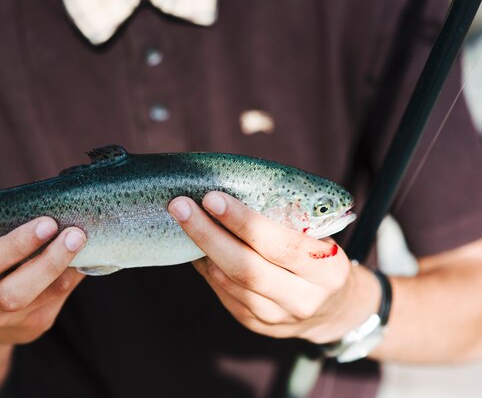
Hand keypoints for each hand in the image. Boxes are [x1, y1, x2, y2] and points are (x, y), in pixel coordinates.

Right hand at [0, 217, 85, 350]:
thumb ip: (2, 229)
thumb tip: (55, 208)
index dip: (16, 245)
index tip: (48, 224)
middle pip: (10, 292)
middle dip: (47, 262)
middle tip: (74, 235)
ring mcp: (0, 320)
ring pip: (38, 299)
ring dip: (65, 270)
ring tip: (83, 244)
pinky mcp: (28, 327)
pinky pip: (55, 302)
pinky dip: (72, 279)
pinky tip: (84, 261)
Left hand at [168, 192, 380, 343]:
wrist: (336, 310)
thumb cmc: (322, 258)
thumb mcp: (321, 237)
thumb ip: (285, 220)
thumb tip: (229, 193)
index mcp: (327, 269)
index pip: (280, 245)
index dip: (244, 222)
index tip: (212, 198)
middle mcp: (303, 298)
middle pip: (246, 268)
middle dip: (208, 234)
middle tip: (181, 206)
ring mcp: (278, 317)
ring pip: (230, 282)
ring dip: (201, 249)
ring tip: (183, 220)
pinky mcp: (256, 324)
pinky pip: (223, 292)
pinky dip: (206, 267)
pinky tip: (196, 246)